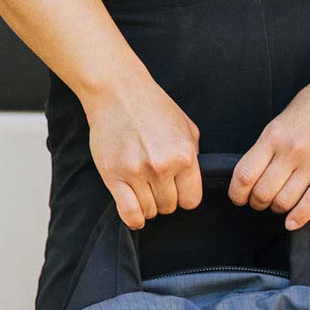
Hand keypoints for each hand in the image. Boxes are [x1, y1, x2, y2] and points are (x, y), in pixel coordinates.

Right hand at [81, 73, 201, 229]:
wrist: (117, 91)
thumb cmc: (154, 107)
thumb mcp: (187, 128)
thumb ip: (195, 156)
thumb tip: (195, 180)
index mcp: (185, 156)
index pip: (192, 200)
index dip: (185, 197)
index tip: (178, 189)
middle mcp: (162, 167)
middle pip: (170, 207)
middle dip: (166, 199)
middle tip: (157, 185)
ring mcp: (137, 172)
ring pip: (150, 211)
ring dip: (149, 205)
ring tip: (144, 189)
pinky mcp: (114, 175)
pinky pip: (128, 212)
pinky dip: (134, 218)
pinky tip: (136, 213)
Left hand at [228, 71, 309, 229]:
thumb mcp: (282, 119)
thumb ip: (269, 144)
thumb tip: (255, 170)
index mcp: (273, 136)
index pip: (244, 174)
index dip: (237, 193)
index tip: (238, 198)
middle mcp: (290, 151)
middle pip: (262, 192)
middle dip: (257, 203)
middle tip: (259, 203)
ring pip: (284, 201)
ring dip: (277, 209)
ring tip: (278, 205)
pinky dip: (299, 217)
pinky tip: (292, 222)